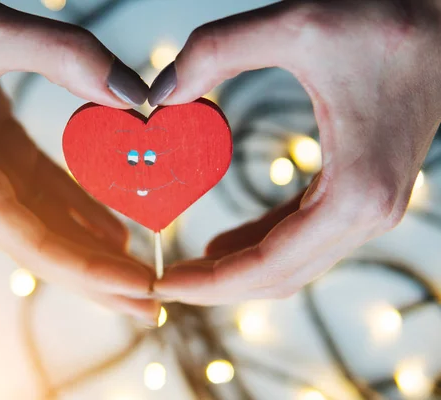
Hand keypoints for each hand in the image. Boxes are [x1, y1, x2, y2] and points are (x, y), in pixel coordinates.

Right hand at [0, 0, 157, 323]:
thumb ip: (65, 57)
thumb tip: (133, 93)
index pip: (40, 247)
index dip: (94, 273)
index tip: (144, 290)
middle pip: (50, 251)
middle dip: (102, 281)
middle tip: (155, 306)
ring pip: (51, 226)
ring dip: (97, 252)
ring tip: (144, 275)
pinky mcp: (0, 150)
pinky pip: (49, 192)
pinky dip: (83, 211)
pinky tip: (118, 230)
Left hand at [151, 0, 440, 303]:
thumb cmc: (385, 20)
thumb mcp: (296, 25)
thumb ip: (217, 51)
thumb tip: (161, 93)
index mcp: (354, 192)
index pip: (269, 265)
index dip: (210, 282)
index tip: (164, 286)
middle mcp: (368, 213)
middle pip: (279, 276)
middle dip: (217, 285)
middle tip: (165, 283)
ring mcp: (369, 207)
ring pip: (292, 263)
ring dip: (238, 271)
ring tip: (188, 268)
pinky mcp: (360, 192)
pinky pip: (301, 236)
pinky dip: (261, 246)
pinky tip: (226, 246)